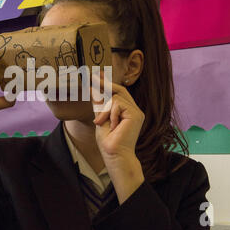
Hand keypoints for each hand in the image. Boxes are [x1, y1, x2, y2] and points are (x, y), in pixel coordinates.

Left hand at [92, 73, 144, 203]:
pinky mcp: (136, 114)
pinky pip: (118, 104)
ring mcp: (136, 112)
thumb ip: (100, 105)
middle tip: (92, 76)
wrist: (114, 155)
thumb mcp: (100, 118)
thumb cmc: (108, 141)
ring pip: (116, 97)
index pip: (119, 93)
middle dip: (105, 83)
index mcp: (127, 112)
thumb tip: (94, 90)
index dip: (108, 82)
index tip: (98, 74)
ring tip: (100, 122)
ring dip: (104, 109)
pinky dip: (110, 113)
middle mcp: (134, 110)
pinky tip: (112, 125)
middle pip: (119, 90)